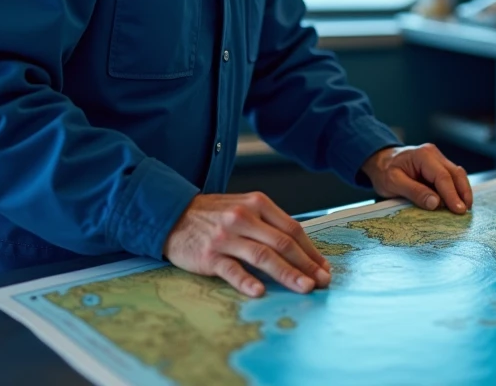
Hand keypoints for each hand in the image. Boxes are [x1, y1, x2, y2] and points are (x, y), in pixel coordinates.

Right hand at [162, 192, 330, 297]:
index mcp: (257, 204)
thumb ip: (268, 224)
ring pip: (263, 256)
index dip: (310, 250)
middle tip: (322, 281)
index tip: (323, 267)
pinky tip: (259, 292)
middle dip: (306, 264)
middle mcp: (244, 218)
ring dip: (287, 274)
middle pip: (283, 243)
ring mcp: (226, 236)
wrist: (172, 214)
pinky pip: (231, 269)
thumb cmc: (213, 214)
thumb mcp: (243, 207)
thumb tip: (298, 250)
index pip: (292, 228)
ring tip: (305, 287)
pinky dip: (246, 281)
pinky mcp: (209, 255)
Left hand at [360, 143, 473, 213]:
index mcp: (423, 155)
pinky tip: (457, 202)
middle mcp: (434, 154)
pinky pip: (451, 178)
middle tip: (465, 212)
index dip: (452, 195)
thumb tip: (436, 203)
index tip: (459, 210)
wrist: (381, 161)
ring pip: (457, 174)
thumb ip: (415, 192)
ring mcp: (438, 159)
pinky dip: (456, 190)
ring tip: (464, 209)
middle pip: (455, 173)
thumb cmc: (385, 171)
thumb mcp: (393, 183)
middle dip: (463, 193)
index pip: (442, 176)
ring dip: (462, 191)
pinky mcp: (439, 167)